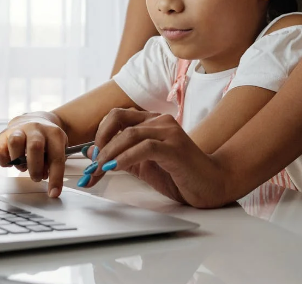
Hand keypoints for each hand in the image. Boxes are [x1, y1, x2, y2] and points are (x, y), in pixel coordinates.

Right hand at [0, 115, 67, 197]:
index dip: (55, 178)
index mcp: (53, 133)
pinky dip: (5, 161)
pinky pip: (0, 150)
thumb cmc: (46, 139)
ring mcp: (18, 130)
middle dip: (35, 168)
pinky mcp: (2, 135)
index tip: (53, 193)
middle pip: (35, 146)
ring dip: (19, 162)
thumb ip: (53, 163)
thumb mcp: (57, 147)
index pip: (56, 157)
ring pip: (15, 142)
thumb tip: (46, 178)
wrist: (33, 119)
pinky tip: (12, 161)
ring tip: (23, 166)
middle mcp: (35, 128)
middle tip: (37, 177)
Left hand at [78, 109, 230, 207]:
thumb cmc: (179, 175)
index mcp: (152, 122)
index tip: (92, 157)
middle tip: (93, 163)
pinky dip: (125, 158)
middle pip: (118, 118)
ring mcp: (169, 132)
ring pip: (129, 133)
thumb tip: (91, 152)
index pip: (116, 116)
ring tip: (100, 170)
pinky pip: (144, 147)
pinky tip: (115, 169)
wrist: (210, 185)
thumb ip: (119, 156)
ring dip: (109, 154)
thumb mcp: (142, 165)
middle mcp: (160, 121)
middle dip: (100, 141)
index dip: (99, 134)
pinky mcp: (175, 148)